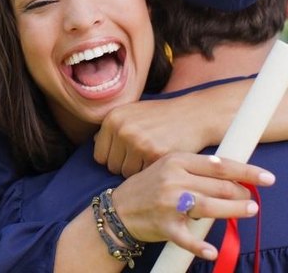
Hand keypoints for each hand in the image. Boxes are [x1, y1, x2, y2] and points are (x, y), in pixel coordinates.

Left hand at [94, 93, 237, 176]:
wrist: (193, 115)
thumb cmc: (161, 116)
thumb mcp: (133, 112)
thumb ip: (113, 127)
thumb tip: (93, 141)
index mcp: (113, 118)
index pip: (99, 155)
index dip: (114, 158)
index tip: (128, 155)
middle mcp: (122, 129)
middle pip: (111, 166)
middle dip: (125, 165)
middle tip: (142, 156)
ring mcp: (138, 142)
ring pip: (126, 173)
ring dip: (138, 170)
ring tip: (151, 156)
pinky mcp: (154, 154)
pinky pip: (143, 175)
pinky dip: (151, 172)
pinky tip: (160, 159)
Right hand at [109, 152, 273, 258]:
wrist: (118, 210)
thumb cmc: (149, 186)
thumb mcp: (169, 167)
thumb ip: (197, 168)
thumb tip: (232, 172)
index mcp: (177, 161)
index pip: (219, 165)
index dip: (246, 171)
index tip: (267, 177)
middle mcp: (173, 179)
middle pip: (218, 186)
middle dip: (242, 192)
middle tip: (253, 198)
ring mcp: (169, 203)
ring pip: (210, 207)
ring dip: (234, 210)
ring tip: (249, 210)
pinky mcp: (164, 226)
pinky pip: (187, 238)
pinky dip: (200, 246)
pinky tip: (212, 251)